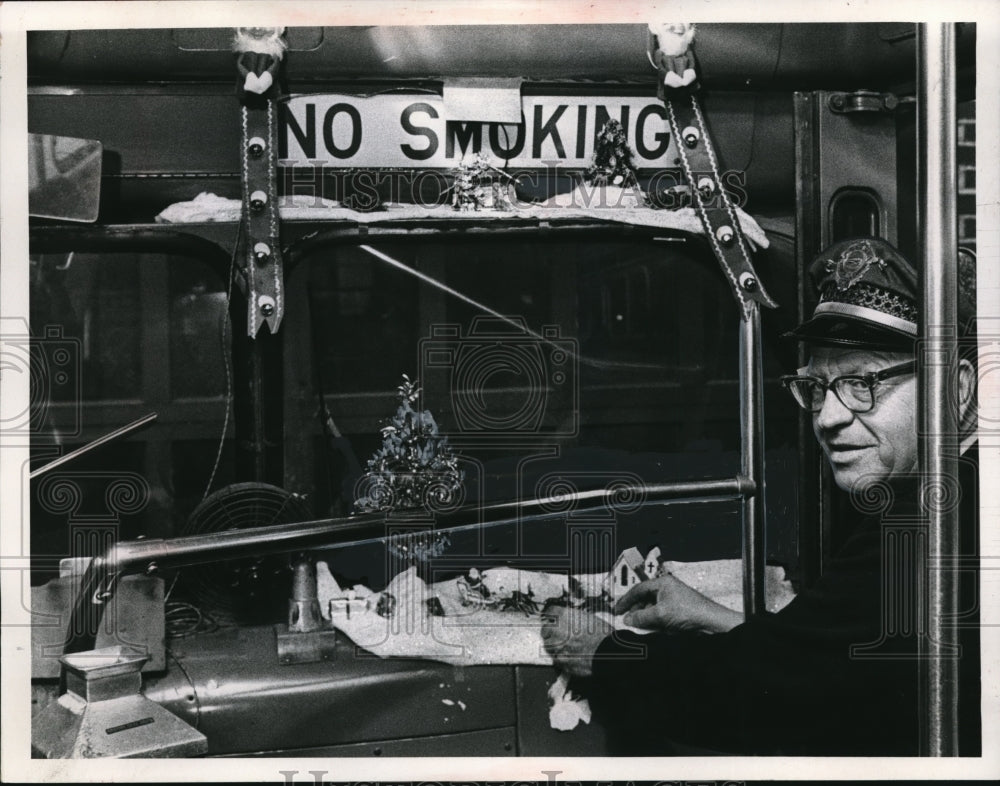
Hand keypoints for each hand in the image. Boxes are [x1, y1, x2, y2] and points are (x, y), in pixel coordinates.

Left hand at [540, 606, 613, 677]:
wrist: (609, 651)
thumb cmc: (603, 634)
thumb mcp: (589, 618)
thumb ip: (574, 618)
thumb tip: (569, 620)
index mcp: (564, 616)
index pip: (550, 612)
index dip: (552, 616)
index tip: (552, 618)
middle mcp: (558, 631)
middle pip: (545, 630)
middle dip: (550, 632)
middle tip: (557, 633)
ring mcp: (558, 647)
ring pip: (548, 646)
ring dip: (553, 645)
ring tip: (562, 646)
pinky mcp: (562, 661)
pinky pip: (555, 659)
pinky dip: (559, 657)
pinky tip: (567, 655)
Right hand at [615, 574, 743, 633]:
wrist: (711, 623)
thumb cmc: (687, 612)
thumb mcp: (659, 615)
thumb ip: (640, 617)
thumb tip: (627, 619)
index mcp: (662, 583)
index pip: (638, 589)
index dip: (626, 600)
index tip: (617, 610)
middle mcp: (668, 589)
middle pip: (645, 598)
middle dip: (635, 609)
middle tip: (626, 619)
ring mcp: (674, 600)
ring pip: (652, 607)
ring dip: (644, 616)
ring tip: (637, 626)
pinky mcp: (679, 611)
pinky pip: (661, 614)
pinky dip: (653, 621)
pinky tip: (651, 628)